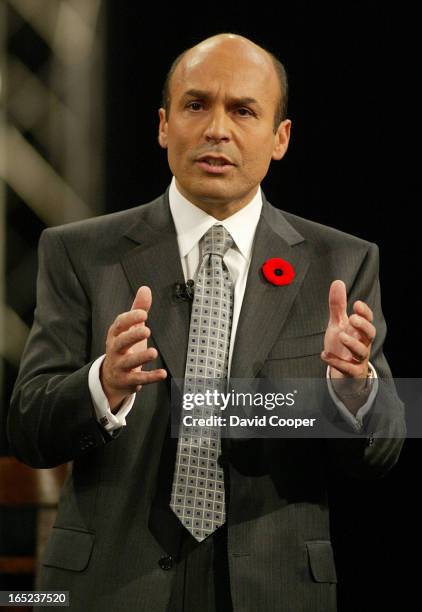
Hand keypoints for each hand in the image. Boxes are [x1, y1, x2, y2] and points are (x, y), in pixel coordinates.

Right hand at [101, 286, 166, 410]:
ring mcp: (120, 366)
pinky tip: (162, 373)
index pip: (119, 325)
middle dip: (132, 336)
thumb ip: (138, 309)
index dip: (130, 319)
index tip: (143, 314)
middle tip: (147, 330)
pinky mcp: (127, 381)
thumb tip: (145, 288)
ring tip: (154, 352)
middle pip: (120, 343)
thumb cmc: (124, 347)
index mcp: (116, 335)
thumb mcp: (130, 328)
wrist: (111, 377)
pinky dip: (150, 377)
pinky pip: (138, 379)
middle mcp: (115, 350)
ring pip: (128, 362)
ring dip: (141, 358)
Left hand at [321, 280, 375, 387]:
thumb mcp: (338, 324)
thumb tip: (338, 282)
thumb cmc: (342, 345)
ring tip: (340, 335)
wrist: (342, 373)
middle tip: (352, 318)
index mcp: (359, 331)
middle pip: (370, 335)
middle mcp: (362, 344)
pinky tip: (324, 355)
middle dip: (363, 326)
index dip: (365, 313)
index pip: (368, 320)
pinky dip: (336, 362)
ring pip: (361, 352)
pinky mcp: (351, 372)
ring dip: (352, 343)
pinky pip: (348, 369)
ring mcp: (357, 359)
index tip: (356, 304)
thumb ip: (338, 306)